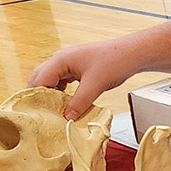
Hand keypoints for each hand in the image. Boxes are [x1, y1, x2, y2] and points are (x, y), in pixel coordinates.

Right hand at [27, 39, 141, 118]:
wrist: (133, 54)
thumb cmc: (115, 61)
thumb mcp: (95, 85)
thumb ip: (79, 102)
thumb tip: (67, 117)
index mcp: (60, 60)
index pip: (38, 81)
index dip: (38, 98)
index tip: (42, 114)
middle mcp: (60, 60)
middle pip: (39, 80)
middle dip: (42, 96)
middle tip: (47, 113)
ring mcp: (68, 63)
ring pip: (50, 81)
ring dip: (52, 94)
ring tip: (57, 110)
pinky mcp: (76, 68)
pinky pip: (62, 81)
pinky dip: (61, 92)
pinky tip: (67, 102)